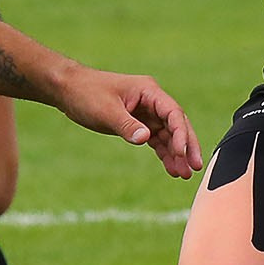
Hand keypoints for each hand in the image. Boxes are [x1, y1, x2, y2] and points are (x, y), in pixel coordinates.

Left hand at [52, 69, 204, 177]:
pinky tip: (171, 169)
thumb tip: (146, 139)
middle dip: (187, 146)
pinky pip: (156, 139)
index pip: (173, 113)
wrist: (68, 90)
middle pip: (177, 125)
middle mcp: (151, 101)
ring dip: (176, 154)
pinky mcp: (138, 123)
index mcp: (148, 91)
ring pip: (168, 135)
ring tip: (183, 175)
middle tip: (195, 168)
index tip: (183, 154)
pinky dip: (163, 153)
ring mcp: (146, 112)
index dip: (180, 134)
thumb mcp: (105, 111)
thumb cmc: (86, 94)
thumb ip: (126, 125)